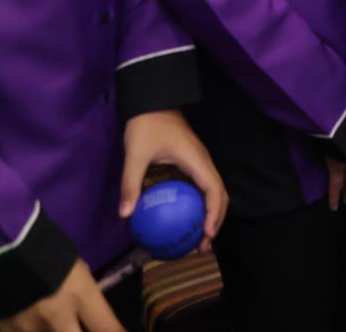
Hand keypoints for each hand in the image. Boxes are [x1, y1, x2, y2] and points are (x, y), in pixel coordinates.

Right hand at [0, 259, 122, 331]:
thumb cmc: (44, 248)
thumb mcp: (75, 268)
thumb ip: (84, 295)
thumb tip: (90, 315)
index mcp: (80, 294)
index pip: (108, 327)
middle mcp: (59, 317)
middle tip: (79, 326)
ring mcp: (32, 329)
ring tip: (56, 324)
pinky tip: (36, 327)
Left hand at [119, 110, 226, 252]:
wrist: (152, 100)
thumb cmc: (146, 125)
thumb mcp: (135, 154)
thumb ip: (130, 183)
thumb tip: (125, 215)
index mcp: (196, 159)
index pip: (214, 190)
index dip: (214, 213)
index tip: (207, 234)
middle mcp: (203, 162)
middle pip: (220, 195)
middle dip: (216, 221)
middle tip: (203, 246)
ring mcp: (200, 161)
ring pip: (214, 191)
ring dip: (211, 215)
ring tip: (197, 238)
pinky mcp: (193, 162)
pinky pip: (203, 187)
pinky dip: (201, 205)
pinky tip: (186, 219)